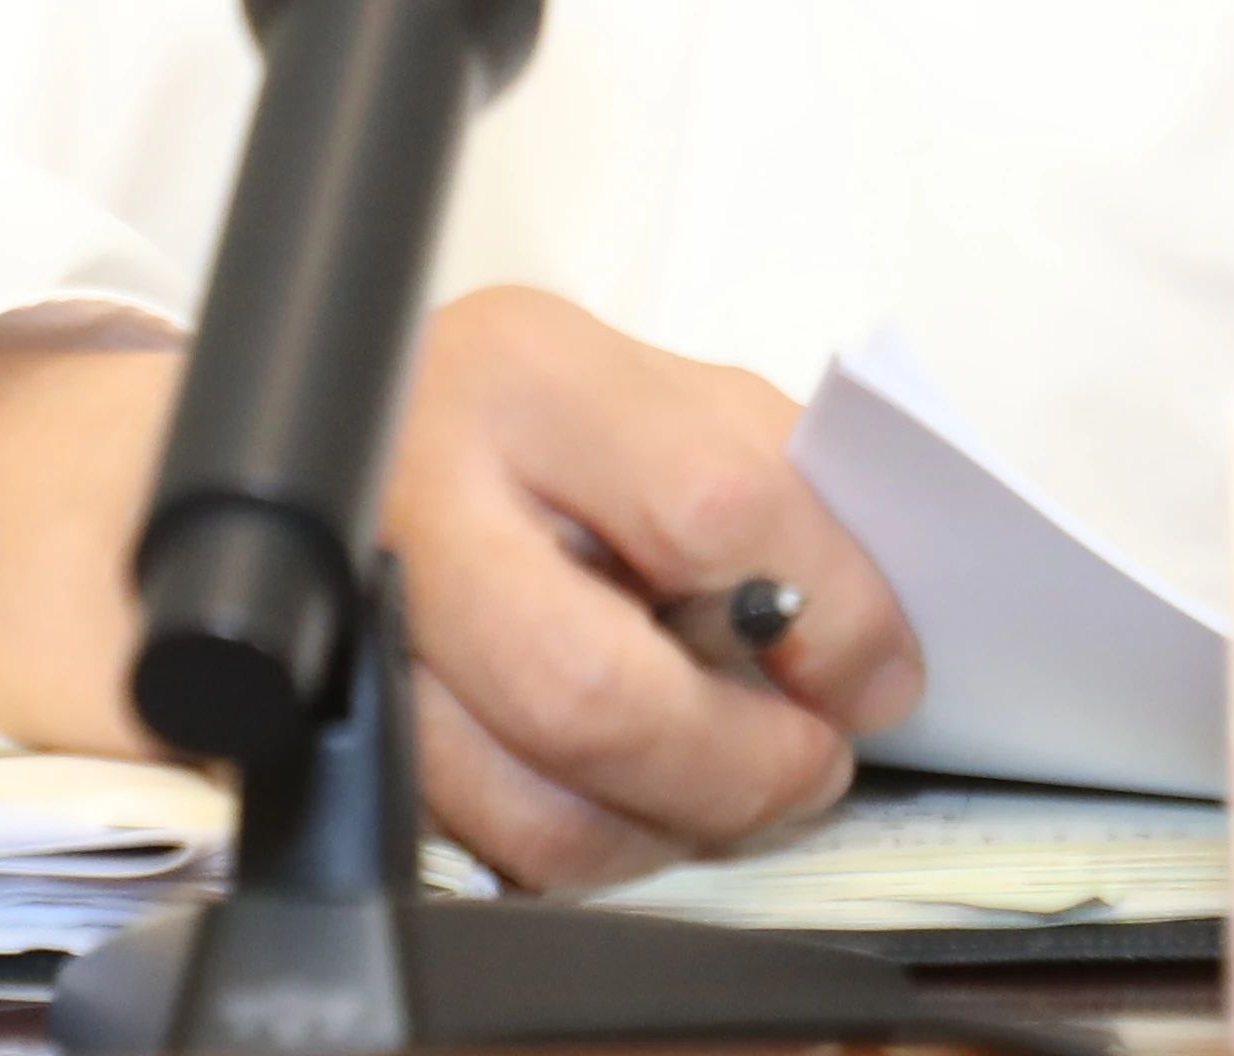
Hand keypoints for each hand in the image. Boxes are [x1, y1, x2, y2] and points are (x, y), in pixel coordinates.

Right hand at [388, 285, 922, 886]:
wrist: (386, 433)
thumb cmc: (553, 419)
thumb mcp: (675, 398)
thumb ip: (786, 501)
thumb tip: (870, 662)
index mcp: (528, 382)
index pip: (710, 508)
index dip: (827, 612)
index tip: (879, 670)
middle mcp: (421, 506)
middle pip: (590, 696)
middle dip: (738, 766)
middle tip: (811, 764)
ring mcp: (362, 638)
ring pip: (533, 812)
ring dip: (678, 830)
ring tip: (739, 789)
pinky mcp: (353, 743)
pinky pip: (494, 850)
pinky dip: (603, 847)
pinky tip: (645, 797)